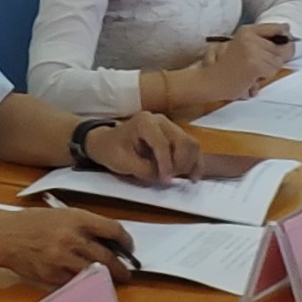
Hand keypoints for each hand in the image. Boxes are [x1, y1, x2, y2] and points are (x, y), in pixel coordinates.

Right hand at [0, 203, 133, 287]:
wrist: (5, 236)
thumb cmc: (33, 222)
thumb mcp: (61, 214)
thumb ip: (84, 226)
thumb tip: (107, 241)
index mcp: (77, 218)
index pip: (113, 230)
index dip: (126, 241)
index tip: (129, 247)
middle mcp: (72, 239)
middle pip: (107, 256)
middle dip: (121, 267)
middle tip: (127, 273)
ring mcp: (62, 259)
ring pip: (93, 272)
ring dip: (105, 278)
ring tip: (110, 279)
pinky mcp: (53, 276)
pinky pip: (75, 282)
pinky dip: (83, 282)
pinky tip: (86, 282)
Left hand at [86, 113, 200, 184]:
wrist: (106, 142)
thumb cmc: (111, 150)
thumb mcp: (122, 162)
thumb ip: (144, 169)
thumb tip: (164, 177)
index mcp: (144, 122)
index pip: (162, 143)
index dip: (166, 164)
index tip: (166, 180)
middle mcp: (160, 120)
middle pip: (181, 141)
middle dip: (180, 164)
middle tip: (171, 179)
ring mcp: (169, 126)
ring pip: (190, 143)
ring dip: (190, 163)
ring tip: (184, 178)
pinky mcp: (173, 134)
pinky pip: (190, 146)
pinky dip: (194, 161)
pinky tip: (195, 175)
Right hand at [176, 31, 285, 113]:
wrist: (210, 80)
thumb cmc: (225, 66)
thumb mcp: (242, 45)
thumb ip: (263, 39)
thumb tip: (288, 30)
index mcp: (247, 30)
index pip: (279, 27)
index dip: (286, 39)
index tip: (286, 45)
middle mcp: (250, 37)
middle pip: (282, 48)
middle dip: (275, 60)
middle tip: (259, 67)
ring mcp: (252, 50)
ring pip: (278, 61)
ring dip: (269, 70)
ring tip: (253, 73)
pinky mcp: (254, 64)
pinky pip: (272, 70)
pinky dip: (264, 77)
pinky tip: (251, 78)